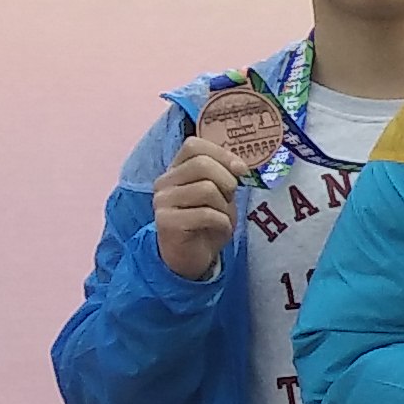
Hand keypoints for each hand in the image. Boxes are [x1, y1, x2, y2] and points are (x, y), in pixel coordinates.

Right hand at [151, 137, 240, 281]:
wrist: (191, 258)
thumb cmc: (208, 223)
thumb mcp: (220, 194)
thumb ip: (225, 175)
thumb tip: (240, 165)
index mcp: (176, 170)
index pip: (194, 145)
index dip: (222, 154)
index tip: (240, 170)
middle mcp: (164, 181)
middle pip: (202, 165)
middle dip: (227, 181)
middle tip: (230, 199)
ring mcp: (162, 201)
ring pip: (207, 189)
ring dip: (225, 206)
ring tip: (221, 218)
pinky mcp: (166, 221)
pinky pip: (206, 214)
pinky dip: (222, 223)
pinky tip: (218, 229)